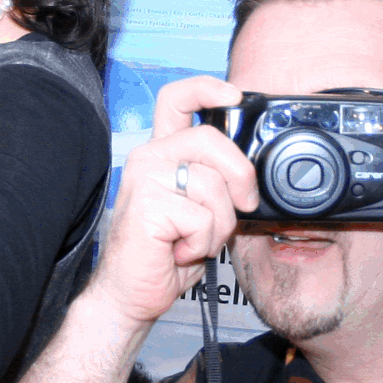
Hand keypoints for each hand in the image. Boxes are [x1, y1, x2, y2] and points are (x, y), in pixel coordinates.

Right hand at [84, 77, 260, 334]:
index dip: (207, 89)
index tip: (234, 96)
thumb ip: (216, 182)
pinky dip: (202, 242)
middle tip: (243, 205)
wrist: (131, 293)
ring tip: (195, 240)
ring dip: (219, 224)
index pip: (177, 100)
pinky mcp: (146, 204)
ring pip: (212, 184)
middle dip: (240, 175)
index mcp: (162, 154)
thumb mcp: (200, 209)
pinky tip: (180, 250)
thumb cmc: (165, 253)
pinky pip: (201, 217)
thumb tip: (251, 177)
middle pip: (209, 139)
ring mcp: (144, 179)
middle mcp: (149, 158)